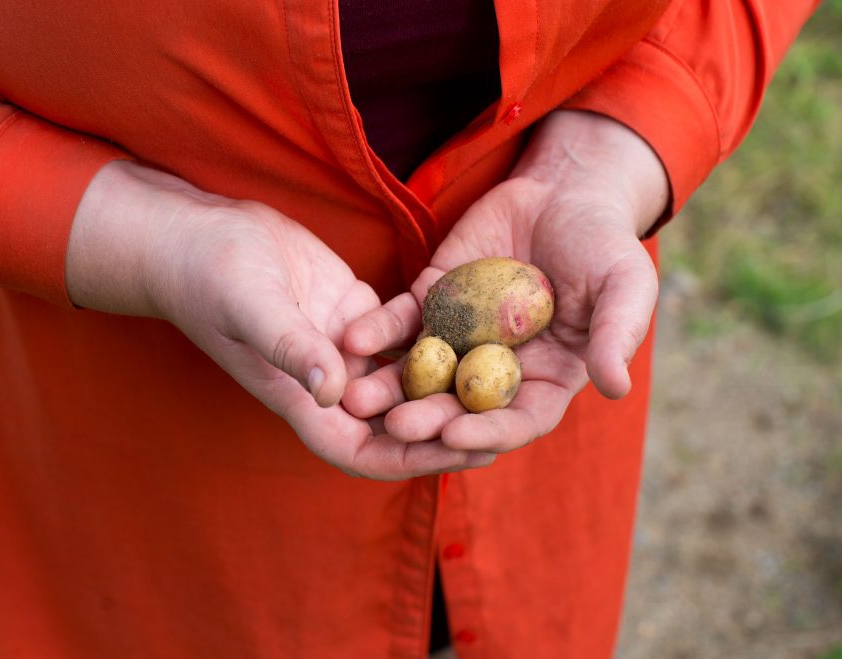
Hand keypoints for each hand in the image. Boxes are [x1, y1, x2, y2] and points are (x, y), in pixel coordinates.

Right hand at [66, 160, 492, 477]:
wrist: (202, 234)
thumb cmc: (212, 274)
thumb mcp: (251, 306)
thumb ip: (291, 347)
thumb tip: (335, 390)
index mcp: (303, 398)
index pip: (364, 450)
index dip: (415, 459)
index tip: (467, 453)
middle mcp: (331, 382)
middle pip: (397, 422)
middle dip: (447, 427)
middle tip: (508, 422)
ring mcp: (345, 347)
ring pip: (405, 381)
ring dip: (448, 385)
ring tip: (506, 382)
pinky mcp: (357, 313)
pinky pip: (404, 335)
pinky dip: (436, 339)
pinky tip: (480, 330)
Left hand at [343, 110, 668, 453]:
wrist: (563, 191)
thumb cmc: (604, 243)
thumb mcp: (624, 284)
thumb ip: (615, 334)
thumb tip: (614, 388)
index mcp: (546, 377)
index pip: (517, 418)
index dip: (487, 432)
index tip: (455, 437)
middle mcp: (498, 366)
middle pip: (459, 403)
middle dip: (427, 417)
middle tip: (394, 426)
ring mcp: (461, 335)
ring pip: (422, 370)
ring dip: (389, 386)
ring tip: (355, 398)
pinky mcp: (433, 299)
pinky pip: (401, 320)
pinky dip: (377, 330)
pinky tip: (353, 338)